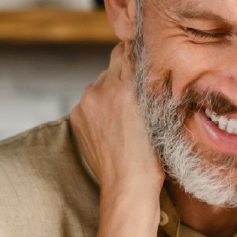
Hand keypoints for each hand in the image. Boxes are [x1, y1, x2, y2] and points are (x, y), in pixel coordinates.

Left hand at [70, 42, 163, 194]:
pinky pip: (89, 102)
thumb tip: (145, 65)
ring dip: (111, 93)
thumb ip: (150, 86)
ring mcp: (85, 103)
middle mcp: (101, 89)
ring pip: (100, 85)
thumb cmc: (152, 156)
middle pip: (112, 66)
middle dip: (124, 76)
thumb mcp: (159, 115)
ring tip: (125, 116)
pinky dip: (99, 109)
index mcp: (125, 86)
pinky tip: (112, 127)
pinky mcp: (76, 116)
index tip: (143, 57)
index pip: (126, 50)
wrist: (128, 186)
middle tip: (138, 95)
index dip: (136, 53)